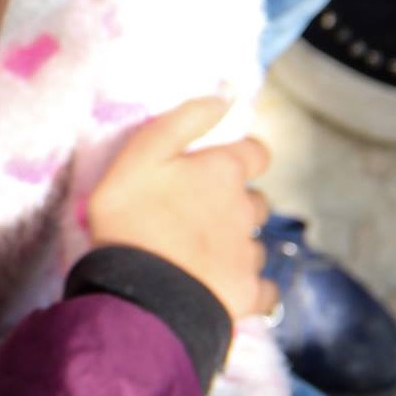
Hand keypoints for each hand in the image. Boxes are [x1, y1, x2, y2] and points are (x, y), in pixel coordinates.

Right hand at [86, 98, 271, 316]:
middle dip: (235, 204)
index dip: (242, 156)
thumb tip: (223, 99)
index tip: (216, 167)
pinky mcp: (249, 292)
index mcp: (223, 172)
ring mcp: (249, 253)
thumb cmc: (131, 220)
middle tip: (196, 217)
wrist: (141, 295)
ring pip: (253, 243)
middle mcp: (245, 208)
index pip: (256, 153)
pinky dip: (250, 286)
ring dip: (236, 246)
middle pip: (254, 200)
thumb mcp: (138, 157)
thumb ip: (181, 122)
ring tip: (199, 257)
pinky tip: (226, 288)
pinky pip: (263, 287)